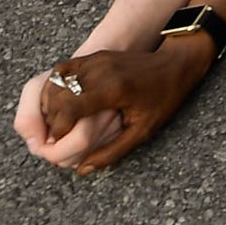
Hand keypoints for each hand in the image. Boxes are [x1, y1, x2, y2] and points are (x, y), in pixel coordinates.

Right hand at [24, 46, 205, 171]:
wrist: (177, 62)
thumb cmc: (164, 97)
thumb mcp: (143, 131)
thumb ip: (112, 152)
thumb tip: (82, 169)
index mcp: (113, 89)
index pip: (69, 109)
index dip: (57, 129)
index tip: (56, 143)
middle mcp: (100, 70)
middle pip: (57, 96)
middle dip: (49, 119)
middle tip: (52, 137)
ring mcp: (96, 59)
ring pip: (55, 81)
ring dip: (48, 104)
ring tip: (54, 123)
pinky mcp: (94, 55)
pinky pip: (62, 70)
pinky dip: (54, 88)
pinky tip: (57, 104)